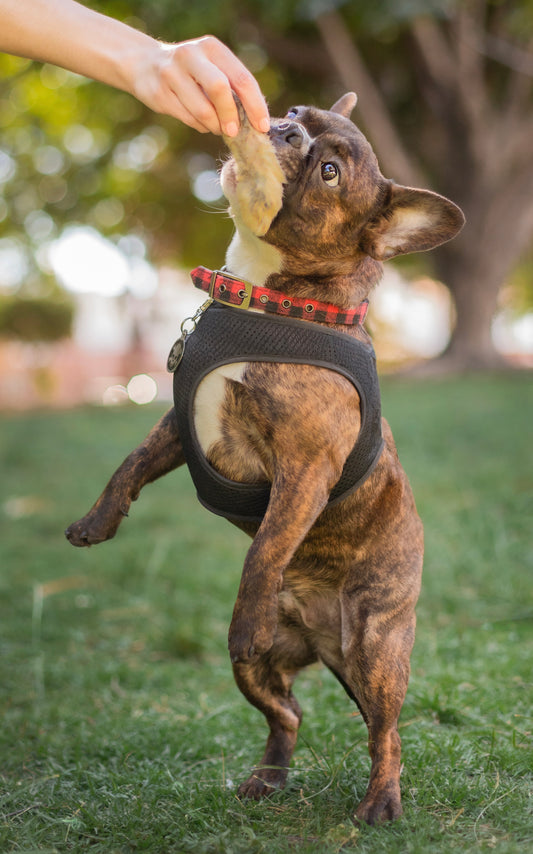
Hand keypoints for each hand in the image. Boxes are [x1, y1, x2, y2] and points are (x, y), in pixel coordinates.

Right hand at [132, 36, 269, 136]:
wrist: (144, 63)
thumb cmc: (191, 71)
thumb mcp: (212, 67)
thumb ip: (231, 86)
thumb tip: (255, 118)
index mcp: (212, 48)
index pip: (241, 78)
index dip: (255, 105)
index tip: (261, 126)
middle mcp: (192, 55)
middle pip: (220, 89)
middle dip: (231, 115)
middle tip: (234, 131)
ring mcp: (172, 73)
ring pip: (203, 110)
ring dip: (214, 125)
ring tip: (217, 126)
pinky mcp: (160, 92)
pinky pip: (188, 118)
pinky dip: (200, 125)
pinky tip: (201, 122)